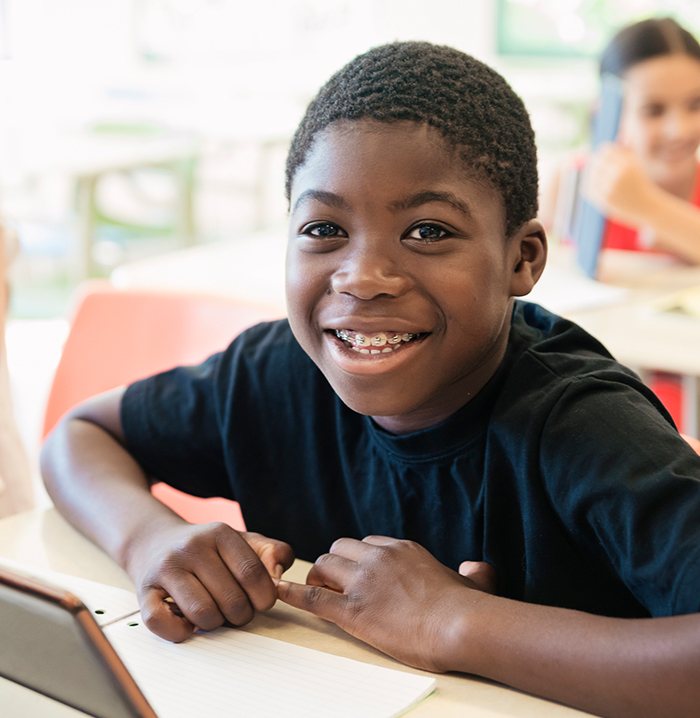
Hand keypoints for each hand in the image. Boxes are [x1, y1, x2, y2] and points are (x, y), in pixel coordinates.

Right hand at [127, 520, 293, 641]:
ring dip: (214, 624)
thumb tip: (278, 574)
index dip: (263, 597)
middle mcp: (191, 547)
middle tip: (237, 611)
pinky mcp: (144, 591)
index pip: (252, 573)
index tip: (261, 602)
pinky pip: (163, 623)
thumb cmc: (208, 549)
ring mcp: (166, 568)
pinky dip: (180, 631)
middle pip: (231, 599)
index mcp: (219, 533)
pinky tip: (187, 620)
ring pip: (203, 614)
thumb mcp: (244, 541)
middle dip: (241, 615)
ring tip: (214, 613)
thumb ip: (272, 552)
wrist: (156, 542)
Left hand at [276, 536, 494, 672]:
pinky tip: (279, 593)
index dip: (358, 559)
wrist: (459, 625)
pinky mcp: (352, 609)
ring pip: (324, 566)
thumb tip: (477, 567)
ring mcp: (363, 581)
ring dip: (318, 578)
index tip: (357, 573)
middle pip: (340, 548)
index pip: (367, 543)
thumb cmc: (468, 609)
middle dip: (333, 564)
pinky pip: (312, 595)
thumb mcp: (471, 582)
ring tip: (318, 592)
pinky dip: (293, 592)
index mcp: (401, 549)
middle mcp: (378, 557)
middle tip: (333, 583)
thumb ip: (473, 572)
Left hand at [582, 143, 657, 227]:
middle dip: (597, 163)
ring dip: (593, 174)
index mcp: (627, 163)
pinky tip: (597, 187)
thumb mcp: (636, 164)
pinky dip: (590, 186)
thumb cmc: (640, 183)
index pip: (605, 150)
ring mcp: (610, 188)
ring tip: (601, 177)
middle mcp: (619, 174)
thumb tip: (613, 136)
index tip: (604, 157)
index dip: (603, 152)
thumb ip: (625, 151)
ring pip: (591, 174)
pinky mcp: (603, 199)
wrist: (647, 206)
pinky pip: (588, 187)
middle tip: (600, 168)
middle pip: (596, 161)